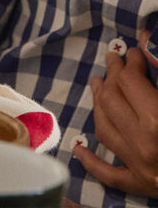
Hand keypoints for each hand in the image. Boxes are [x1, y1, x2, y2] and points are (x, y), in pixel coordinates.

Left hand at [74, 47, 157, 196]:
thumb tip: (145, 42)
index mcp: (157, 121)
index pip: (129, 81)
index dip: (129, 62)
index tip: (133, 52)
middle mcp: (143, 144)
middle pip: (112, 101)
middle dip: (111, 76)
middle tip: (113, 61)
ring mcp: (141, 168)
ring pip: (104, 129)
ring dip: (98, 104)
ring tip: (97, 85)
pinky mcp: (142, 187)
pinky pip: (110, 174)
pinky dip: (91, 162)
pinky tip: (78, 148)